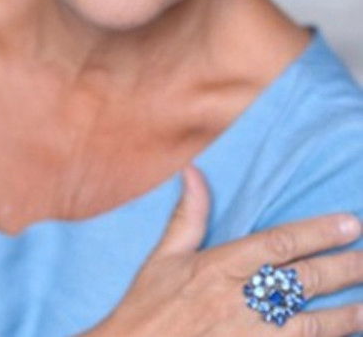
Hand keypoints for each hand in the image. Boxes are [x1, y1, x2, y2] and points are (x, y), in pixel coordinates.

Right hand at [84, 166, 362, 336]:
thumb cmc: (147, 309)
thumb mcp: (163, 259)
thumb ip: (188, 216)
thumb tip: (193, 171)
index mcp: (219, 267)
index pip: (279, 244)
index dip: (317, 233)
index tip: (349, 224)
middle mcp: (238, 301)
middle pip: (302, 282)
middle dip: (343, 269)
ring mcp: (248, 336)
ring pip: (309, 324)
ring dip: (345, 315)